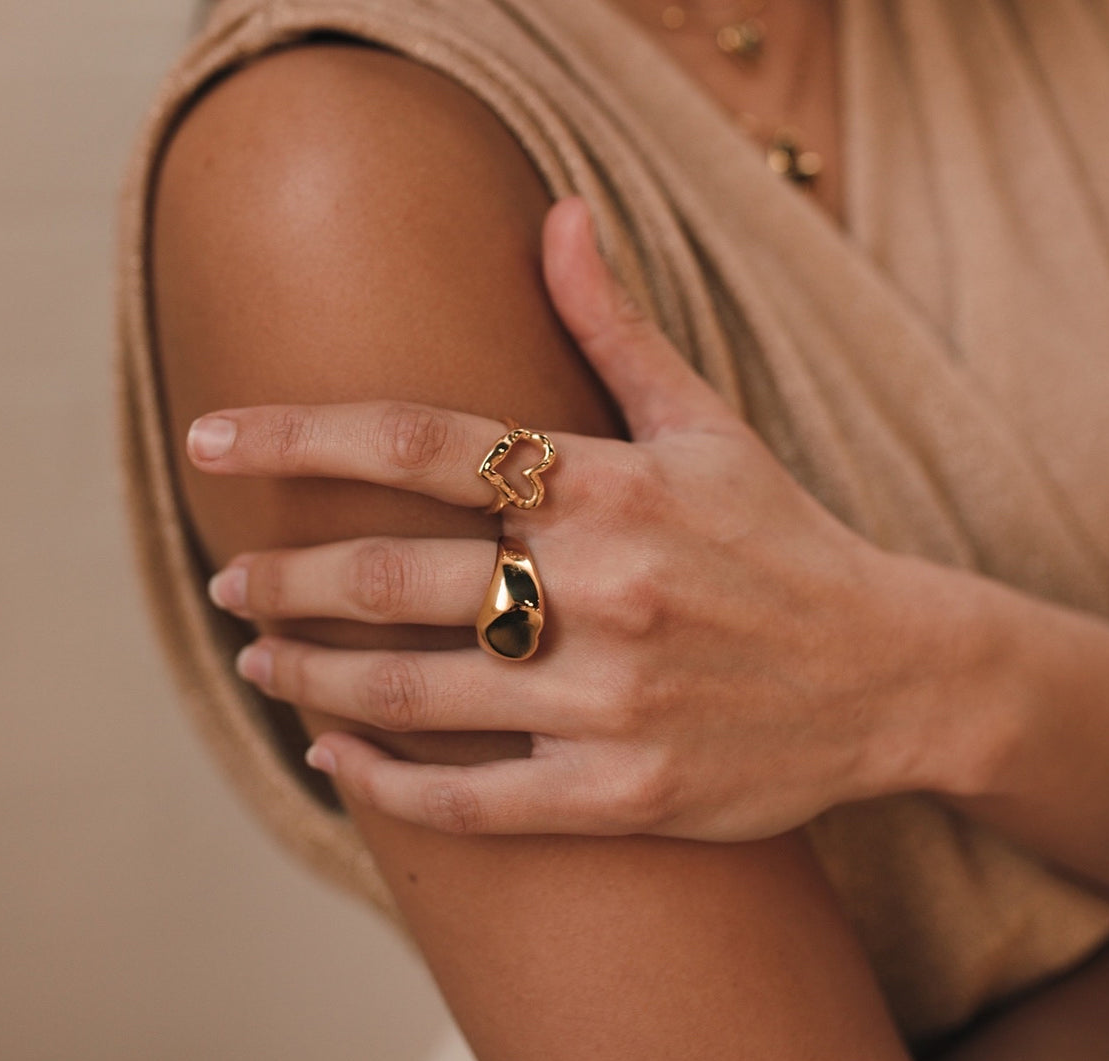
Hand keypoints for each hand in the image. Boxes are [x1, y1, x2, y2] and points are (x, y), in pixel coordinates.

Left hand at [187, 197, 954, 839]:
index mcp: (614, 485)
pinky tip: (333, 759)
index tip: (212, 436)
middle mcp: (607, 587)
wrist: (895, 675)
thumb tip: (557, 213)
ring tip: (259, 661)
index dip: (299, 433)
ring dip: (309, 677)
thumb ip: (618, 327)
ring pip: (411, 691)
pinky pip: (470, 800)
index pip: (422, 442)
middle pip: (392, 573)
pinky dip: (382, 784)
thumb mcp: (710, 427)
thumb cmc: (785, 544)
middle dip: (285, 576)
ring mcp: (614, 700)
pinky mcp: (624, 793)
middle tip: (232, 580)